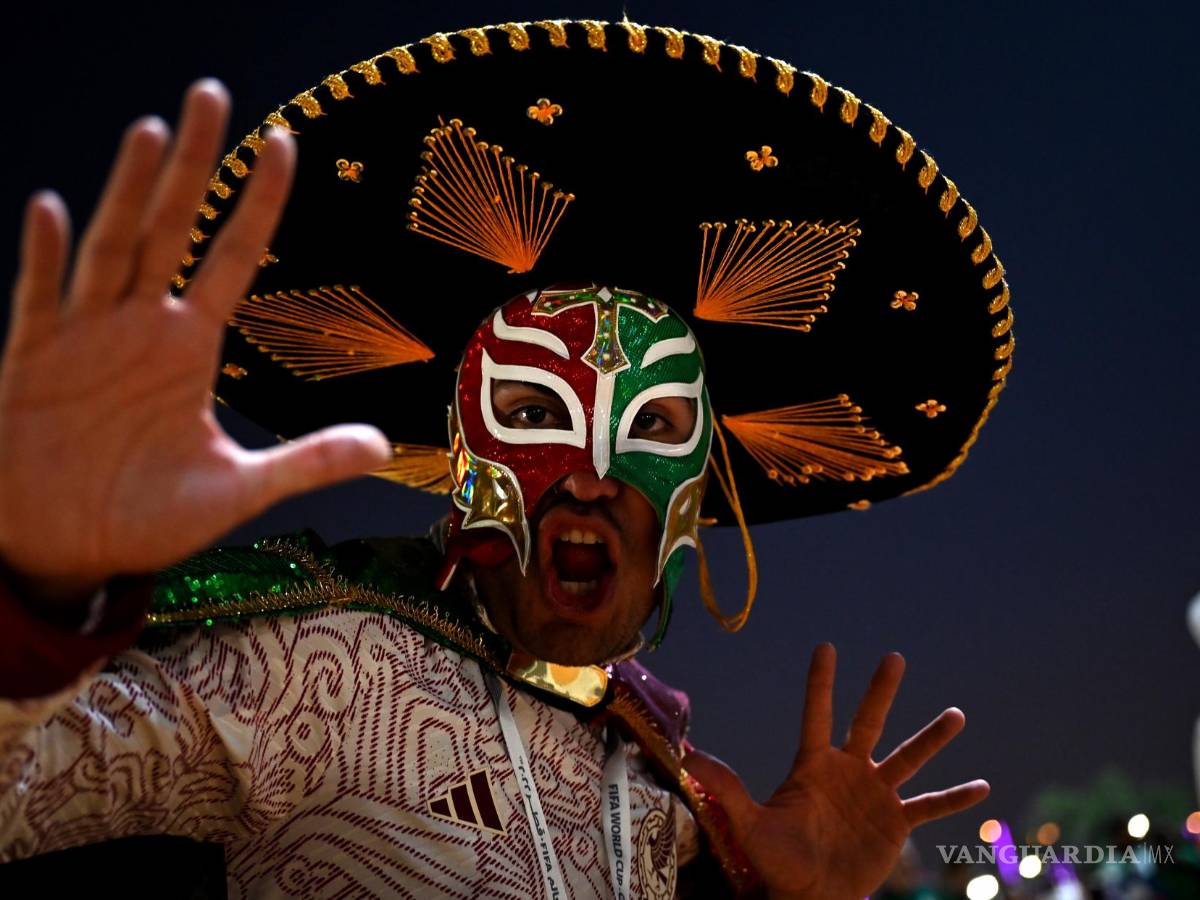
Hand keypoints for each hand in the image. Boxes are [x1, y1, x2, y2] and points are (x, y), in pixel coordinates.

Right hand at [0, 80, 390, 604]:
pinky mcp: (32, 364)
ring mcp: (84, 338)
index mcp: (190, 346)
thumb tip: (382, 447)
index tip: (283, 141)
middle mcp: (140, 327)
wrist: (68, 551)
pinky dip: (43, 258)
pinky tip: (52, 208)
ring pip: (109, 248)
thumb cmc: (148, 518)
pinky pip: (38, 302)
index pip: (232, 256)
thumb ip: (304, 465)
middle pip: (170, 228)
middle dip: (193, 165)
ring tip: (152, 132)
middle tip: (212, 94)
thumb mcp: (236, 492)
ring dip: (129, 193)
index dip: (257, 202)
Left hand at [682, 644, 988, 899]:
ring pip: (907, 758)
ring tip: (956, 715)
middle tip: (894, 656)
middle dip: (880, 690)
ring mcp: (874, 796)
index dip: (820, 683)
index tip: (826, 646)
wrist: (808, 896)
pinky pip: (929, 807)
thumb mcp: (748, 823)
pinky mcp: (895, 824)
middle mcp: (848, 771)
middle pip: (867, 722)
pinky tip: (983, 786)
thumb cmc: (775, 861)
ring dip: (931, 738)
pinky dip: (955, 798)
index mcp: (813, 765)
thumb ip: (725, 788)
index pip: (816, 714)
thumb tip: (687, 757)